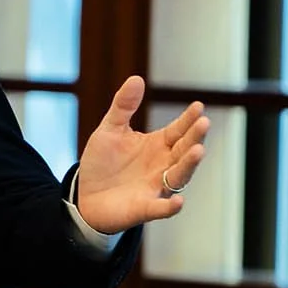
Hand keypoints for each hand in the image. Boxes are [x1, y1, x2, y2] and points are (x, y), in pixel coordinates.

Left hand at [75, 75, 208, 233]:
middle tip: (203, 124)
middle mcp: (162, 165)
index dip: (188, 120)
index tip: (198, 106)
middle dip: (195, 138)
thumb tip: (136, 78)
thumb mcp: (110, 130)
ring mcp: (155, 187)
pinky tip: (178, 201)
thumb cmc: (102, 163)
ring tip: (198, 151)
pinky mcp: (144, 208)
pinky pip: (161, 209)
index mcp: (157, 145)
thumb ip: (123, 107)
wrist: (84, 195)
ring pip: (179, 176)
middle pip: (184, 151)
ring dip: (189, 165)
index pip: (178, 131)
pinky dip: (170, 207)